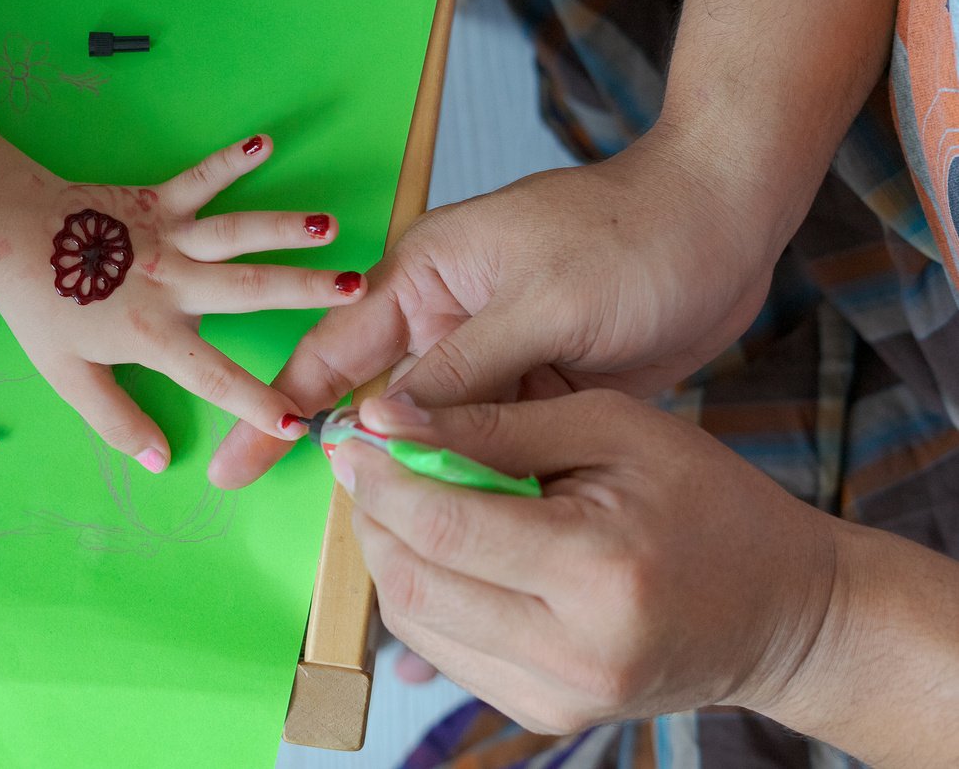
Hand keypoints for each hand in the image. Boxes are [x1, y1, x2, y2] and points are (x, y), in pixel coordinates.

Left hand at [0, 134, 366, 471]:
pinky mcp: (155, 200)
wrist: (7, 236)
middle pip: (248, 291)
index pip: (214, 376)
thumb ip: (116, 419)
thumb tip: (160, 461)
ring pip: (236, 233)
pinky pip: (200, 178)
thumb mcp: (69, 376)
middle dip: (305, 292)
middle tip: (355, 290)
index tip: (298, 424)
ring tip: (331, 224)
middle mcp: (171, 284)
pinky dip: (231, 159)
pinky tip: (264, 141)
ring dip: (285, 227)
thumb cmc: (39, 307)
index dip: (257, 404)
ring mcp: (166, 237)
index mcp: (152, 334)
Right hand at [208, 129, 780, 486]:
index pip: (329, 355)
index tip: (230, 470)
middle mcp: (442, 321)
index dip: (276, 414)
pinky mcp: (533, 391)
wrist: (726, 222)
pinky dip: (477, 487)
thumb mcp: (540, 302)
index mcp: (421, 276)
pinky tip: (463, 538)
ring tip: (384, 560)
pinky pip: (488, 449)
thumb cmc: (629, 236)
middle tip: (308, 541)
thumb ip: (460, 371)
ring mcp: (489, 360)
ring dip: (416, 489)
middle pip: (374, 408)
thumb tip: (379, 431)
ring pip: (432, 439)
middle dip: (346, 470)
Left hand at [332, 390, 836, 732]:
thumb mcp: (615, 429)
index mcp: (599, 570)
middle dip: (373, 516)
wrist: (782, 614)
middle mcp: (574, 650)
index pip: (445, 529)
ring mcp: (557, 695)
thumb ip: (497, 424)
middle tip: (366, 463)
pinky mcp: (544, 712)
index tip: (350, 436)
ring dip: (388, 554)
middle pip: (417, 583)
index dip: (381, 478)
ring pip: (418, 622)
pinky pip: (446, 651)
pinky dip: (424, 592)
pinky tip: (438, 547)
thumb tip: (387, 420)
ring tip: (400, 498)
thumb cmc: (708, 502)